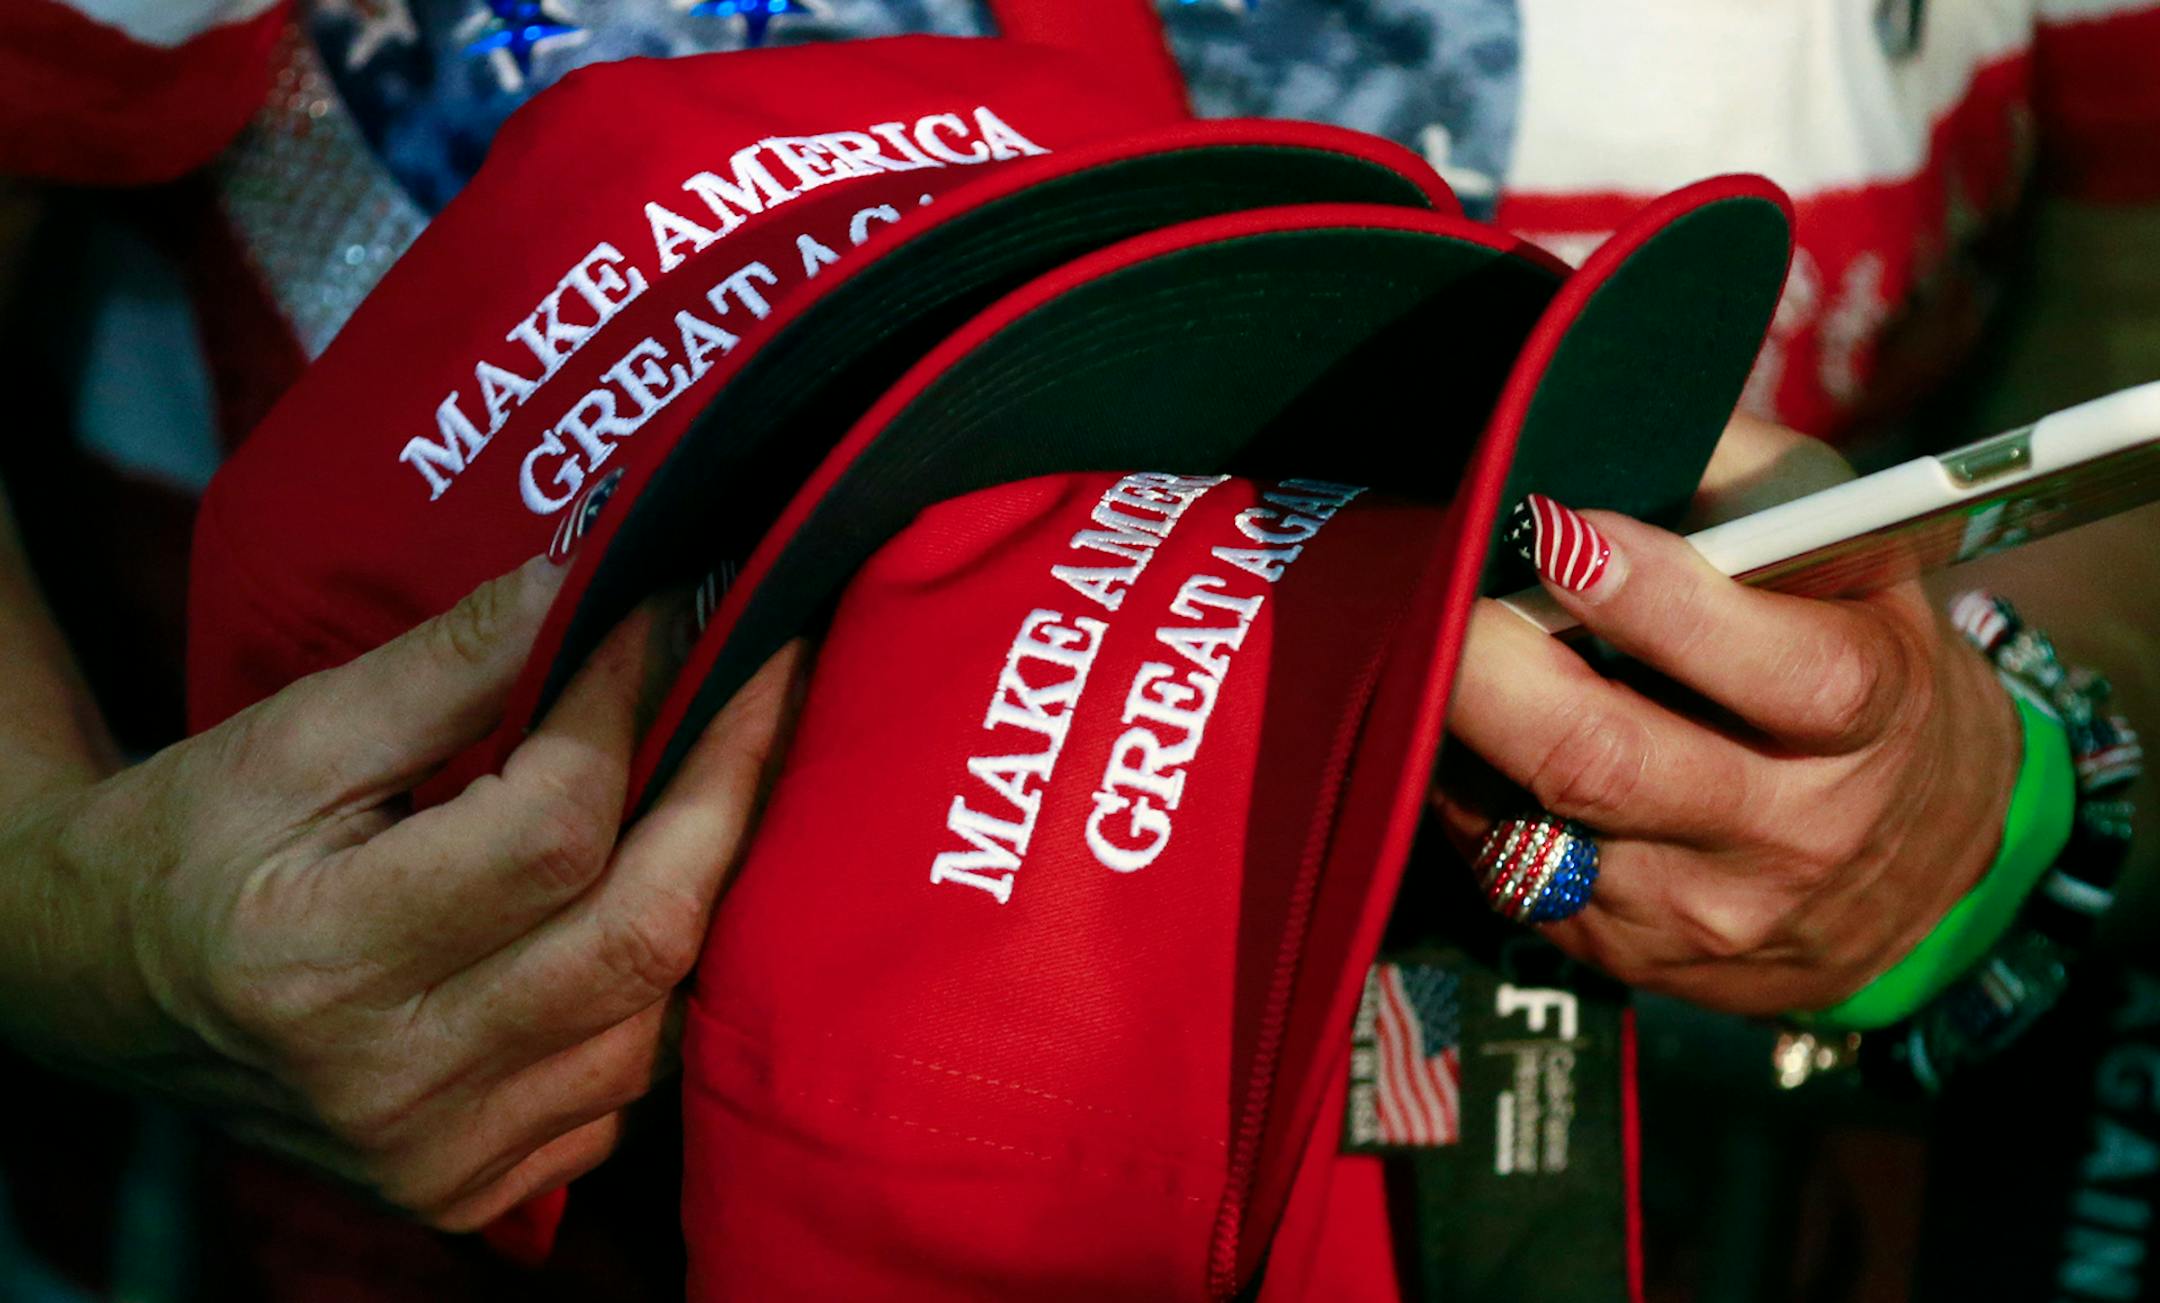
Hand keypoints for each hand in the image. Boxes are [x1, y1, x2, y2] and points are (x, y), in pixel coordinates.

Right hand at [1, 557, 801, 1228]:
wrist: (103, 990)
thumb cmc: (195, 842)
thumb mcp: (294, 734)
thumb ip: (450, 665)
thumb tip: (596, 574)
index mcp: (319, 960)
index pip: (550, 827)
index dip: (628, 704)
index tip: (674, 604)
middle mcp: (392, 1083)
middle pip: (640, 932)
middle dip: (730, 782)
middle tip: (773, 670)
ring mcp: (443, 1155)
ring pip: (658, 1013)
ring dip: (712, 880)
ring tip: (732, 766)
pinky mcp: (476, 1189)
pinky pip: (628, 1083)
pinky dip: (663, 982)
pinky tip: (665, 889)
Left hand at [1438, 421, 2022, 1014]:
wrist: (1917, 860)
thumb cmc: (1854, 652)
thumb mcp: (1846, 553)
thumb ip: (1742, 482)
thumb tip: (1596, 413)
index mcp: (1868, 713)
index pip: (1778, 671)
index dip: (1657, 599)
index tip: (1555, 527)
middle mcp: (1789, 828)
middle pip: (1606, 763)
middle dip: (1492, 672)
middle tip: (1428, 588)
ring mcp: (1700, 911)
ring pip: (1530, 828)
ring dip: (1452, 734)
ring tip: (1417, 647)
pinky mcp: (1625, 959)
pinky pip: (1503, 870)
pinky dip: (1460, 793)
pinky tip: (1450, 732)